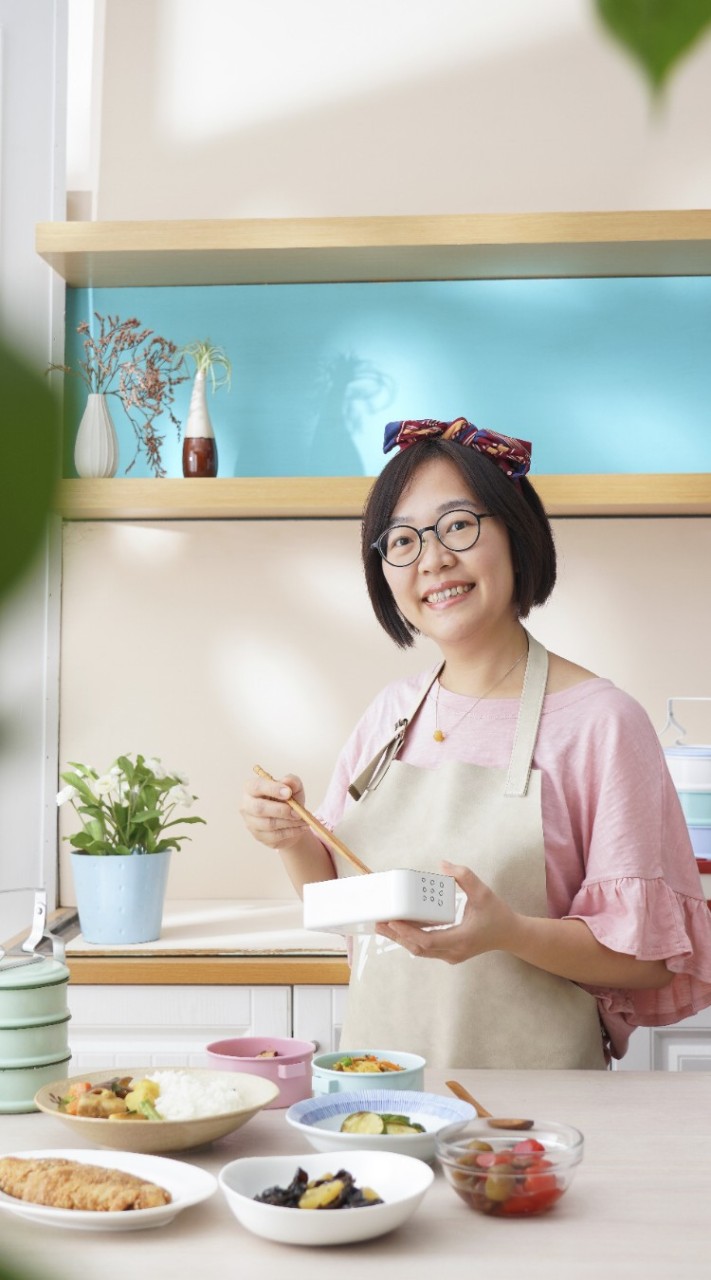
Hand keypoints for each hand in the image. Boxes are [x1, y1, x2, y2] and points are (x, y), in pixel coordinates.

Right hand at [239, 772, 309, 850]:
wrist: (291, 820)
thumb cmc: (288, 799)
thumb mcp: (294, 787)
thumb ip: (292, 781)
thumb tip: (287, 781)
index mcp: (251, 788)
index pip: (257, 787)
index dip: (272, 789)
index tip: (288, 793)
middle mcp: (247, 805)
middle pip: (259, 808)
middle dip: (281, 810)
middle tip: (298, 812)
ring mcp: (251, 822)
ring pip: (268, 824)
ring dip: (289, 822)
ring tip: (303, 819)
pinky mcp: (259, 836)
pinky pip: (275, 836)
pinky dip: (292, 831)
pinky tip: (302, 827)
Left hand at [375, 860, 517, 963]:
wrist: (510, 934)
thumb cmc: (497, 913)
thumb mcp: (484, 892)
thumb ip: (465, 877)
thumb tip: (443, 865)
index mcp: (461, 940)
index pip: (428, 941)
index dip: (408, 932)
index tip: (393, 920)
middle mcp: (453, 952)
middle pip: (418, 948)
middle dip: (397, 935)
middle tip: (378, 921)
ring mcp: (451, 955)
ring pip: (420, 951)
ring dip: (401, 938)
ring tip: (382, 925)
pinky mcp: (449, 953)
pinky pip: (426, 948)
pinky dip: (411, 938)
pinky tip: (400, 927)